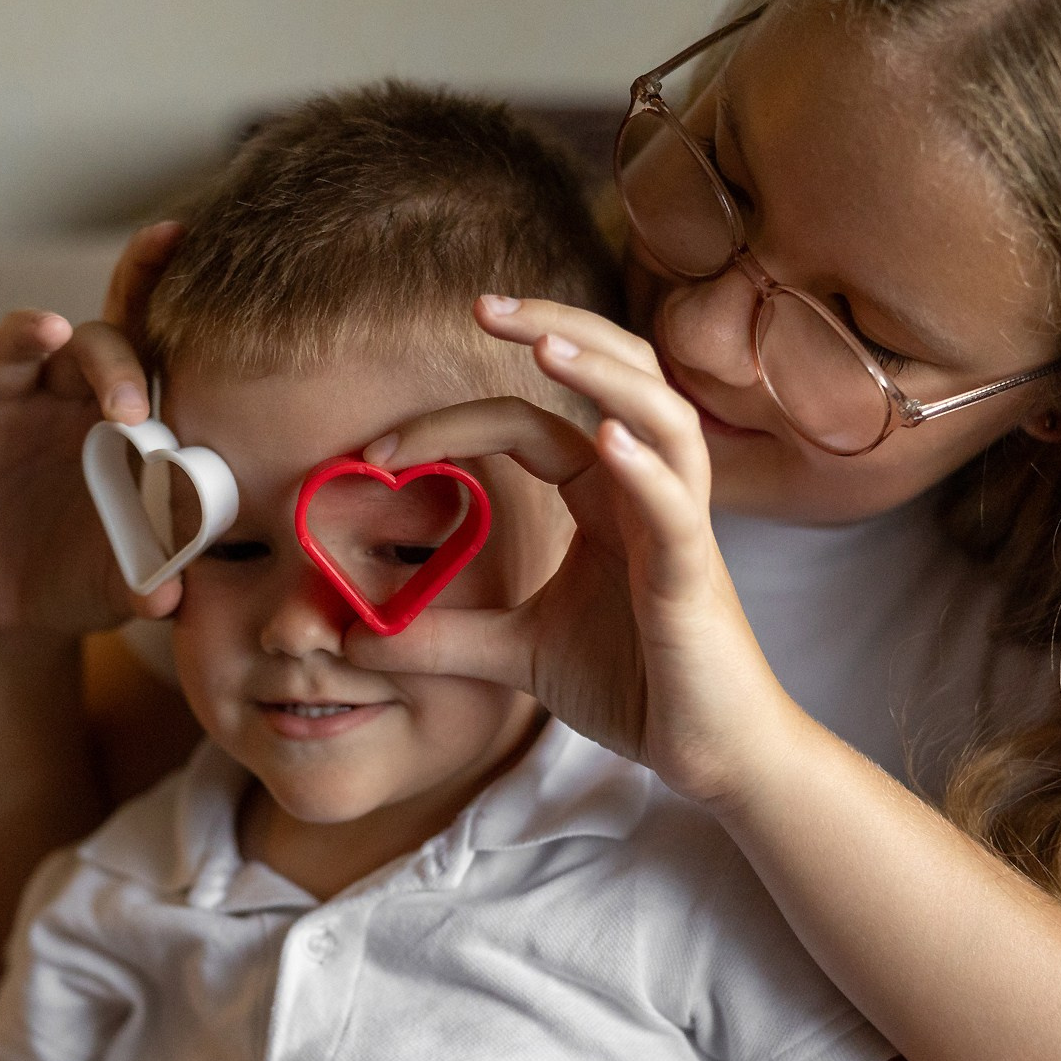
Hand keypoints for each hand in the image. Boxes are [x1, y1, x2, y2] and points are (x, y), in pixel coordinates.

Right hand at [0, 220, 185, 636]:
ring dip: (33, 333)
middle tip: (130, 414)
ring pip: (16, 350)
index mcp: (117, 418)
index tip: (175, 235)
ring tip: (51, 332)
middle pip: (91, 344)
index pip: (144, 342)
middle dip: (114, 365)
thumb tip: (168, 599)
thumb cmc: (85, 575)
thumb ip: (152, 577)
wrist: (20, 616)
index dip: (154, 285)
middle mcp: (60, 399)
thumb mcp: (125, 578)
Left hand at [344, 295, 795, 803]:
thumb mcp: (515, 656)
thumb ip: (440, 637)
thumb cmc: (636, 687)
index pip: (533, 425)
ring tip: (545, 342)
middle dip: (552, 327)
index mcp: (605, 499)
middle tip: (480, 304)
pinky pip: (676, 509)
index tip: (375, 454)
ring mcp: (679, 529)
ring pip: (660, 418)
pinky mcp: (695, 580)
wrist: (709, 755)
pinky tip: (606, 441)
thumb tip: (352, 635)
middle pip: (615, 376)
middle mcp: (647, 494)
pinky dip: (646, 468)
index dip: (454, 425)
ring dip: (603, 375)